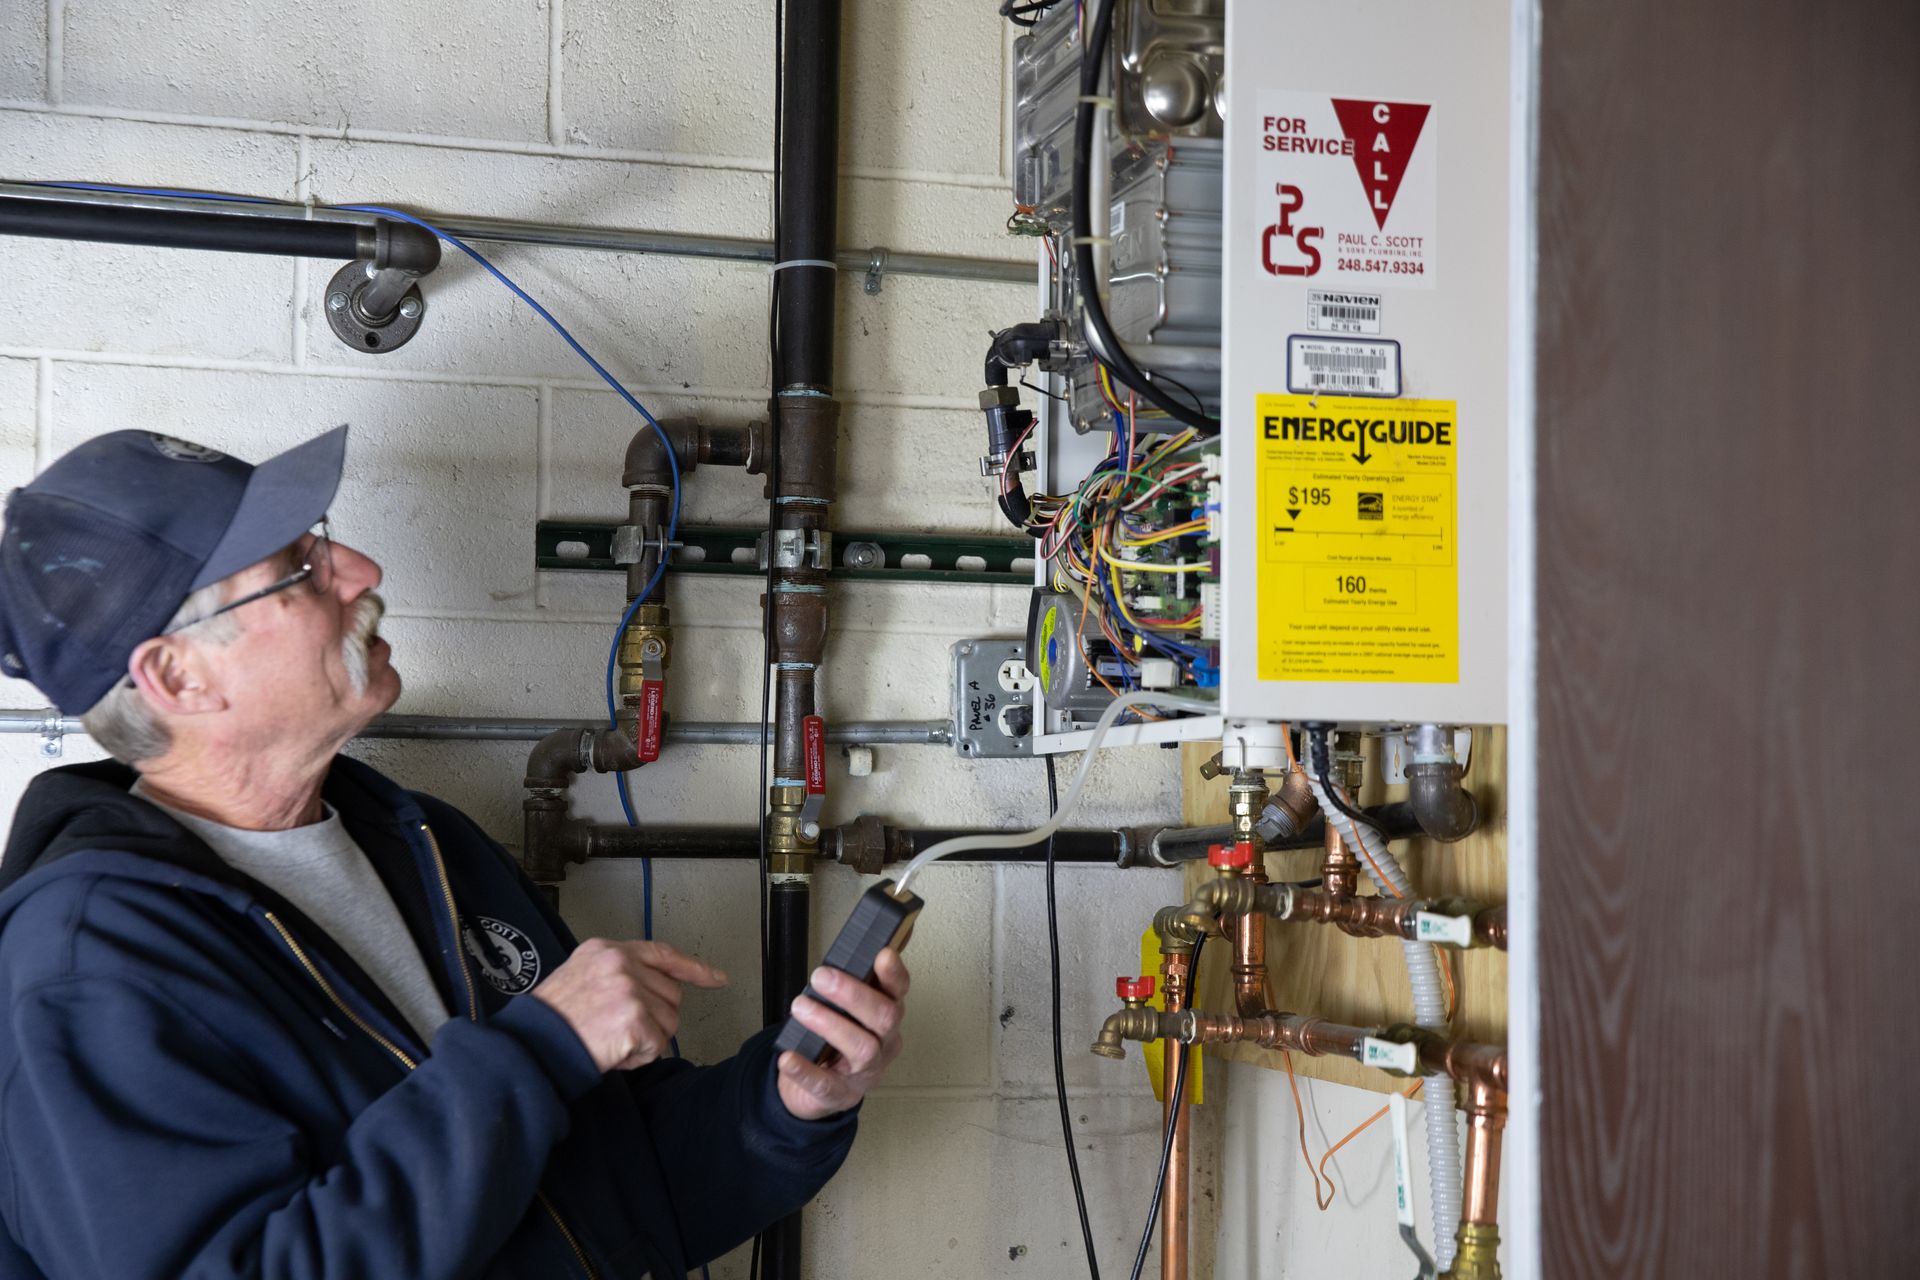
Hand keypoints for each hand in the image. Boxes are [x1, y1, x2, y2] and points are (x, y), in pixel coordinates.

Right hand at [530, 938, 727, 1072]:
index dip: (694, 969)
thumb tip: (655, 990)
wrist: (532, 1045)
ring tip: (610, 1040)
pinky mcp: (634, 1018)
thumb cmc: (554, 1020)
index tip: (718, 978)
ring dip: (646, 1040)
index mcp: (608, 950)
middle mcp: (621, 963)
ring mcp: (629, 989)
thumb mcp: (581, 976)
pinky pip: (658, 1045)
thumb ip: (618, 974)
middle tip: (617, 1029)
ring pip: (669, 1022)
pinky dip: (639, 1057)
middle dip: (655, 1018)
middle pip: (671, 995)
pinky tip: (613, 1053)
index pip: (662, 954)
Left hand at [777, 947, 909, 1120]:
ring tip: (801, 1008)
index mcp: (886, 1018)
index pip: (899, 993)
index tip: (882, 954)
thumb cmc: (832, 1043)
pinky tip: (788, 1058)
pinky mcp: (840, 1095)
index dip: (894, 975)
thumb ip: (846, 989)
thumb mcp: (843, 1014)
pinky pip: (825, 1085)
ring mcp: (865, 1073)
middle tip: (822, 977)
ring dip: (830, 1024)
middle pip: (885, 1018)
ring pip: (862, 1049)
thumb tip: (836, 959)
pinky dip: (805, 1070)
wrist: (816, 1093)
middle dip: (853, 994)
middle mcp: (884, 1044)